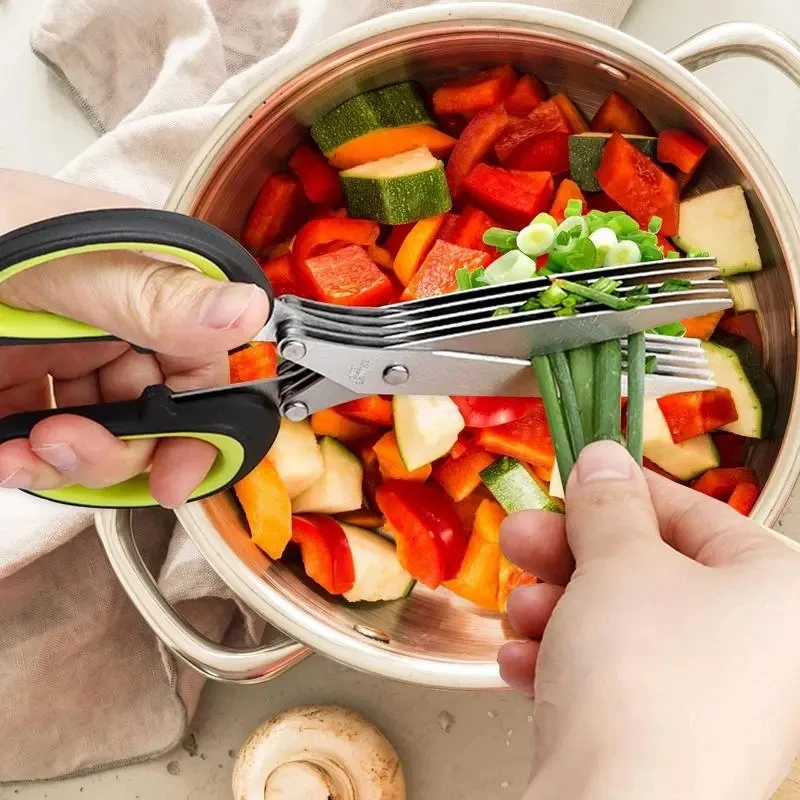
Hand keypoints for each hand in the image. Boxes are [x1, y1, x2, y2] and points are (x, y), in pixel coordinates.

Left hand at [0, 170, 268, 507]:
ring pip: (102, 433)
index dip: (200, 421)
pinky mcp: (13, 388)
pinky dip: (29, 465)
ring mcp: (60, 356)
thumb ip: (153, 294)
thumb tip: (249, 311)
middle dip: (123, 447)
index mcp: (138, 279)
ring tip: (27, 450)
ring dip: (74, 459)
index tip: (179, 471)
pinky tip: (8, 458)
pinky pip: (43, 443)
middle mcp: (109, 321)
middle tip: (75, 448)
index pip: (200, 361)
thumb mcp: (56, 264)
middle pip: (153, 408)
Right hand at [499, 440, 799, 799]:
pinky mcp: (665, 742)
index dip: (620, 492)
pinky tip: (524, 665)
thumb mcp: (618, 562)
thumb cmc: (644, 680)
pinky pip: (610, 679)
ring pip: (618, 625)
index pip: (692, 513)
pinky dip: (561, 665)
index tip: (573, 481)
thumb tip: (604, 459)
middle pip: (645, 570)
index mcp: (776, 591)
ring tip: (522, 614)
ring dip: (556, 611)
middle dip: (569, 555)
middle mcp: (757, 648)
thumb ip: (609, 503)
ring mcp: (712, 701)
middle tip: (522, 537)